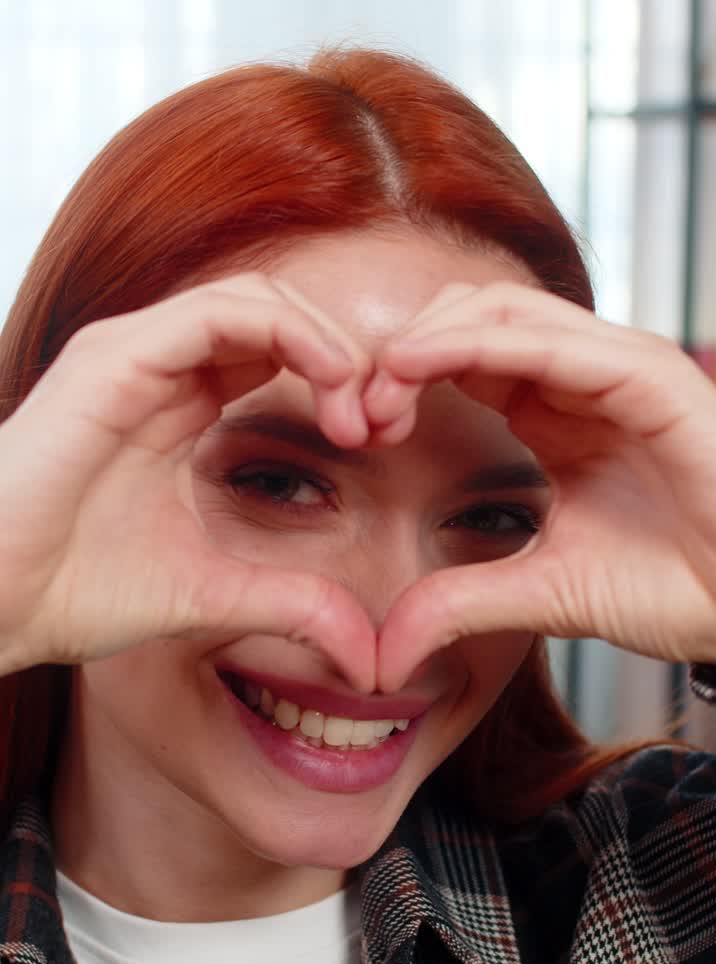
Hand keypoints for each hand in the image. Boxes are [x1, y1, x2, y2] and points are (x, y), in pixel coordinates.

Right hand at [0, 273, 377, 686]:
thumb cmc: (71, 590)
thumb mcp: (213, 594)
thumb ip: (290, 604)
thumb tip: (366, 652)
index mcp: (178, 407)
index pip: (279, 356)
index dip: (342, 386)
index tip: (382, 443)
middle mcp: (159, 369)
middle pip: (280, 319)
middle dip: (348, 361)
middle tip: (384, 425)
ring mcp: (135, 355)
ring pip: (258, 299)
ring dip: (327, 345)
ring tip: (359, 411)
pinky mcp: (115, 356)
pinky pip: (220, 310)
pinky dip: (289, 334)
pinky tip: (327, 387)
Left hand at [363, 282, 715, 689]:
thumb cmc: (677, 588)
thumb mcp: (543, 593)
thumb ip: (463, 602)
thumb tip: (388, 648)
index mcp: (557, 414)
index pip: (461, 360)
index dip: (397, 383)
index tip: (356, 432)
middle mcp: (582, 380)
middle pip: (469, 317)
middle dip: (401, 353)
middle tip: (356, 409)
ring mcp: (617, 370)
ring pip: (501, 310)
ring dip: (427, 340)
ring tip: (378, 387)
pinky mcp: (649, 377)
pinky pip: (550, 338)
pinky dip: (476, 342)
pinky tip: (420, 366)